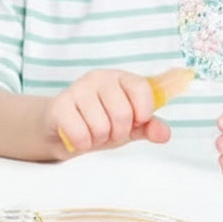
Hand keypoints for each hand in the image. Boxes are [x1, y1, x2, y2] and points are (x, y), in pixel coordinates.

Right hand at [50, 69, 171, 156]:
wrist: (61, 127)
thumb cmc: (99, 122)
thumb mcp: (129, 125)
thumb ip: (149, 127)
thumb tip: (164, 134)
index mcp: (119, 78)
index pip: (141, 88)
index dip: (143, 112)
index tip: (136, 121)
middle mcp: (98, 78)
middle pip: (123, 113)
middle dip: (119, 132)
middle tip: (110, 131)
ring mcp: (76, 89)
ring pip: (101, 126)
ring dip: (98, 139)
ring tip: (92, 133)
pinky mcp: (59, 106)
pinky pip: (80, 133)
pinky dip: (83, 143)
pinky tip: (79, 137)